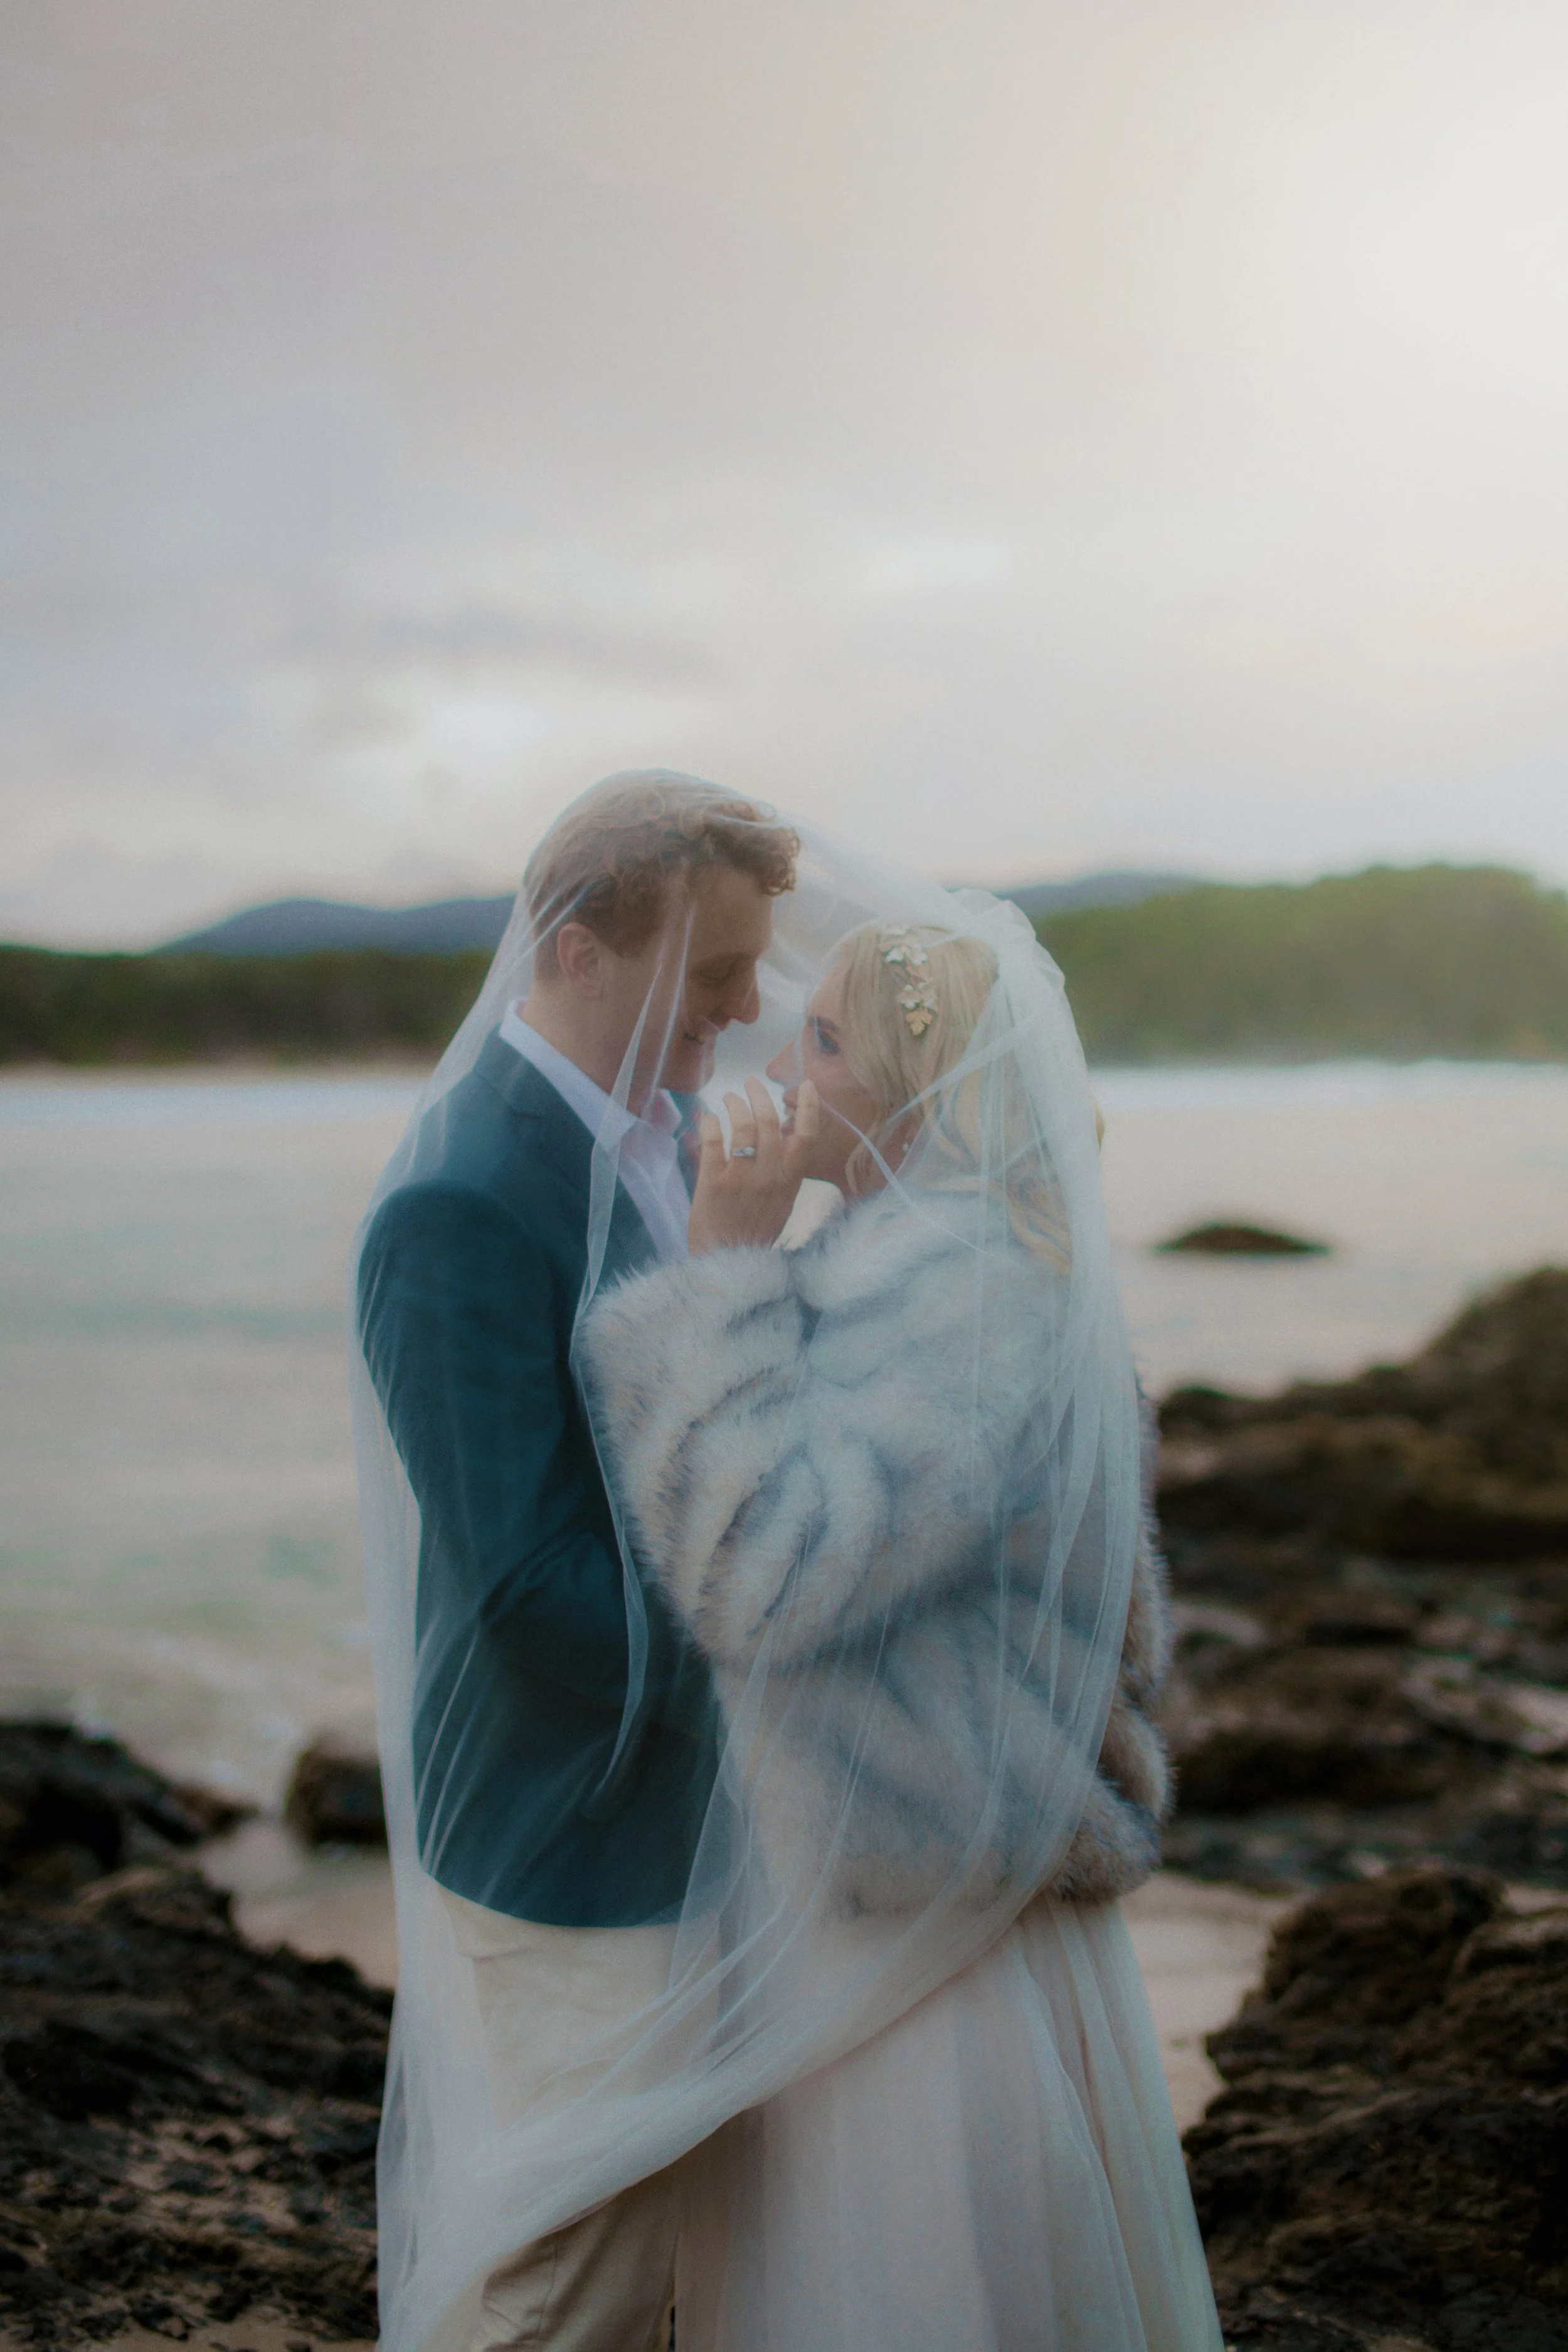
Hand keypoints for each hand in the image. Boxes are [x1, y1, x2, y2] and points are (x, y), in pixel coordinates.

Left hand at [688, 1078, 819, 1253]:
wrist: (727, 1266)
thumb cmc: (754, 1233)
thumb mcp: (782, 1204)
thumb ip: (785, 1172)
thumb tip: (787, 1135)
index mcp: (789, 1182)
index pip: (805, 1137)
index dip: (809, 1108)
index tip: (805, 1084)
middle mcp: (769, 1178)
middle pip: (769, 1123)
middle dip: (760, 1096)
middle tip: (751, 1083)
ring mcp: (741, 1180)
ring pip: (743, 1128)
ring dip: (736, 1105)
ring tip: (730, 1098)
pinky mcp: (712, 1184)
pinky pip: (713, 1144)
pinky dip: (711, 1124)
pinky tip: (709, 1116)